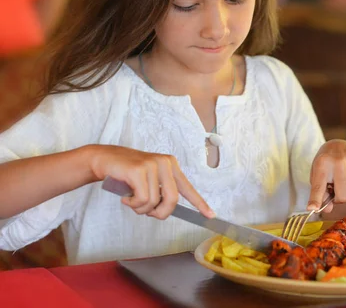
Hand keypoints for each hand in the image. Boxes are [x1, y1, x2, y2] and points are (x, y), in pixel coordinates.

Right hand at [88, 145, 213, 218]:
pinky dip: (133, 205)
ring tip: (131, 200)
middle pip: (172, 200)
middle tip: (147, 212)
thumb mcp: (149, 180)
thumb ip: (161, 192)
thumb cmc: (127, 174)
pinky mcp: (139, 170)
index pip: (188, 187)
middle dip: (160, 213)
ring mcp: (152, 165)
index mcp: (171, 165)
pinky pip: (142, 199)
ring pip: (154, 202)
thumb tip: (167, 210)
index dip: (199, 203)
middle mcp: (165, 163)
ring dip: (141, 209)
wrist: (104, 159)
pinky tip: (126, 198)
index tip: (210, 215)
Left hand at [307, 140, 345, 212]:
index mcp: (322, 164)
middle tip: (334, 190)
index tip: (311, 208)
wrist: (339, 144)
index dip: (316, 199)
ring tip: (342, 182)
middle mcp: (339, 162)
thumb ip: (319, 193)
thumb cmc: (326, 163)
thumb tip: (327, 209)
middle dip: (338, 199)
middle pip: (343, 197)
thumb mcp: (317, 175)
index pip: (319, 187)